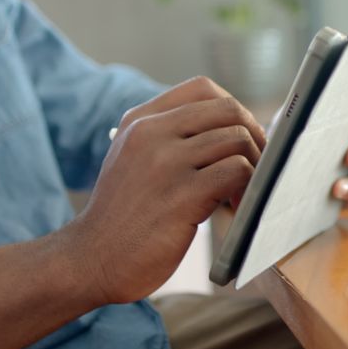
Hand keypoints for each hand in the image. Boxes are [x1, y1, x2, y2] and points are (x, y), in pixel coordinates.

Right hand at [60, 77, 264, 304]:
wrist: (92, 259)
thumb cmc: (123, 216)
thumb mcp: (133, 159)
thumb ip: (168, 138)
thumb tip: (230, 128)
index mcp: (140, 121)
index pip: (202, 89)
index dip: (233, 109)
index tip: (241, 136)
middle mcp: (151, 134)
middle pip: (228, 109)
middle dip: (253, 136)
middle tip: (256, 165)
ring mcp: (166, 163)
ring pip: (238, 139)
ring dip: (254, 167)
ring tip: (242, 193)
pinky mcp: (182, 195)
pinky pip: (237, 171)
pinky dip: (248, 189)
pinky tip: (235, 209)